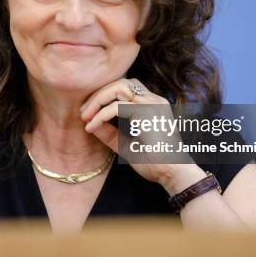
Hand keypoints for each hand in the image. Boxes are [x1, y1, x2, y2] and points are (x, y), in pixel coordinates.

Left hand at [80, 78, 206, 194]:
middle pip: (120, 82)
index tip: (88, 113)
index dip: (104, 95)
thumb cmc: (153, 162)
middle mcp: (154, 100)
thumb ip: (109, 133)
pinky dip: (101, 114)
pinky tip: (92, 125)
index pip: (125, 87)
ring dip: (98, 100)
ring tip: (85, 117)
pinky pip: (117, 106)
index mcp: (152, 104)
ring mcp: (152, 104)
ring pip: (118, 88)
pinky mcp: (147, 113)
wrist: (172, 174)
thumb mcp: (124, 144)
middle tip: (83, 112)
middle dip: (98, 94)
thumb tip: (88, 123)